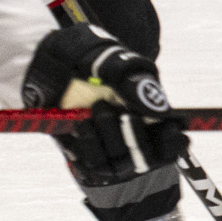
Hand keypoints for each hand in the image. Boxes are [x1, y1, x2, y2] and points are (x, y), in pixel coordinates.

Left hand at [22, 22, 180, 186]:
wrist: (49, 60)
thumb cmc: (88, 56)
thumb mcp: (114, 61)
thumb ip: (136, 84)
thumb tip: (159, 112)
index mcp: (149, 115)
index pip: (172, 141)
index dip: (172, 142)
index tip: (166, 129)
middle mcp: (132, 135)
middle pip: (146, 156)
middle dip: (133, 134)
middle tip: (116, 109)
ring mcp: (108, 147)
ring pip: (120, 163)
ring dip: (110, 138)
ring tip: (95, 109)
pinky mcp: (84, 154)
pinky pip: (93, 164)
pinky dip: (90, 144)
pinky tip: (82, 122)